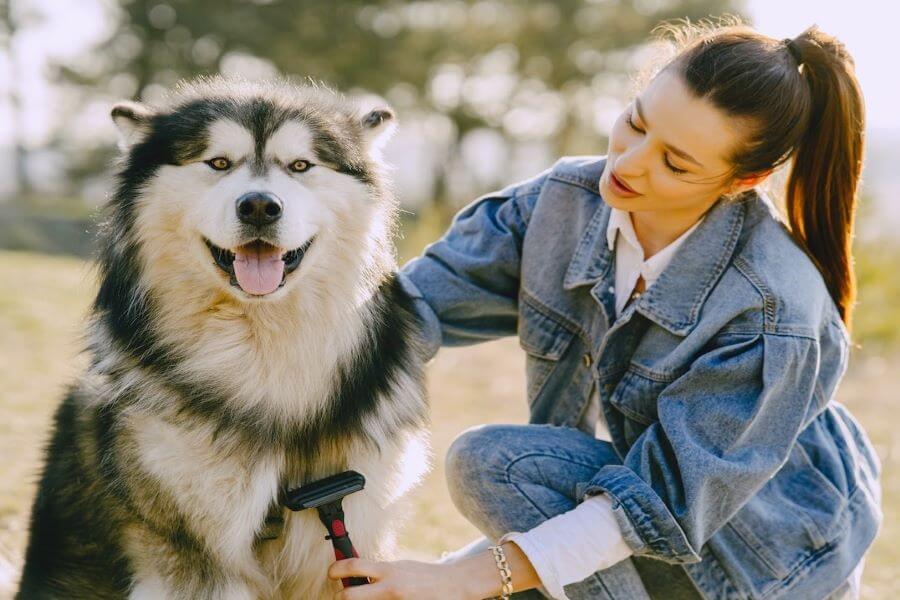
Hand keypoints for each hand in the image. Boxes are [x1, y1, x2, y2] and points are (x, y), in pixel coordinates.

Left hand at [328, 558, 474, 599]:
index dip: (336, 570)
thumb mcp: (401, 567)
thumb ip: (381, 572)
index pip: (354, 566)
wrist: (454, 584)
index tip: (331, 574)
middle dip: (341, 597)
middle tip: (341, 596)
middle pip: (350, 596)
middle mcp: (388, 586)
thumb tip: (359, 575)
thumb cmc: (426, 576)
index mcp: (387, 570)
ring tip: (366, 599)